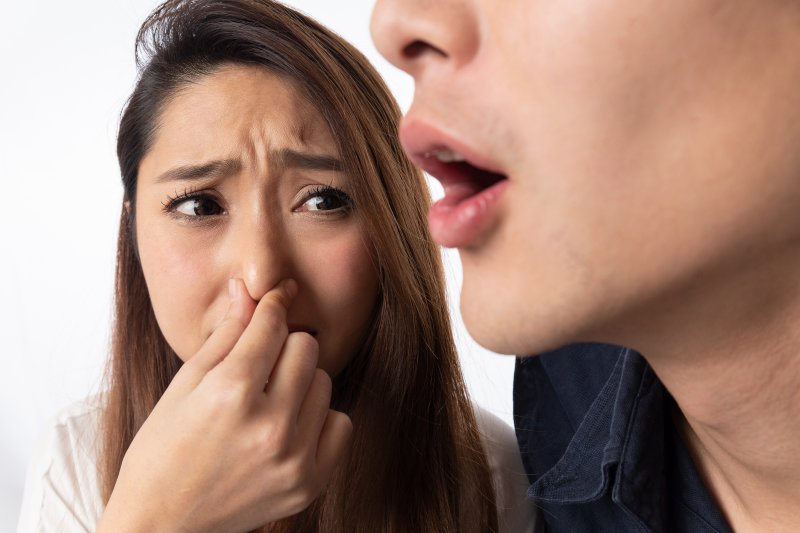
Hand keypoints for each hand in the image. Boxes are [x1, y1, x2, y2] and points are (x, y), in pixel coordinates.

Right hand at [98, 278, 352, 532]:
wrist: (163, 527)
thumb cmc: (162, 451)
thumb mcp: (184, 386)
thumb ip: (225, 335)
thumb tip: (249, 291)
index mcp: (230, 393)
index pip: (272, 324)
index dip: (272, 305)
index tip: (276, 297)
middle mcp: (269, 425)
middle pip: (306, 347)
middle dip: (284, 348)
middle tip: (260, 367)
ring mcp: (294, 457)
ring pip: (325, 382)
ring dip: (300, 384)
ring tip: (268, 404)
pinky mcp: (310, 483)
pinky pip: (340, 423)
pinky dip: (319, 420)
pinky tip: (288, 429)